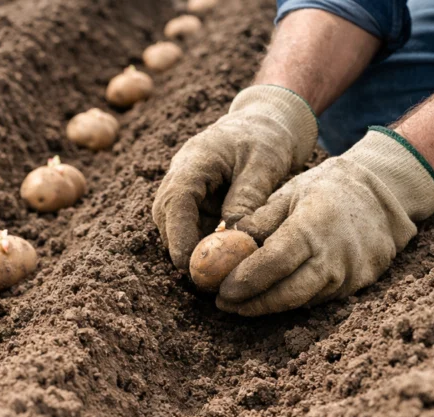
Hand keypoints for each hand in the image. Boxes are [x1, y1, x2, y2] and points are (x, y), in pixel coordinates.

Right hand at [152, 85, 316, 270]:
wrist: (265, 122)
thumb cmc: (267, 138)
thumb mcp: (264, 164)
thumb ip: (247, 198)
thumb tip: (234, 236)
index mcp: (195, 159)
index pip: (176, 200)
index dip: (178, 234)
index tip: (186, 263)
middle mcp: (181, 173)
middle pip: (166, 216)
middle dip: (179, 246)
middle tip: (203, 276)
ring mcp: (185, 186)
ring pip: (174, 223)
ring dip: (188, 246)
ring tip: (213, 271)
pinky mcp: (195, 198)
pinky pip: (189, 224)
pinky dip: (199, 241)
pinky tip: (218, 258)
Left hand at [217, 129, 433, 315]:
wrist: (382, 195)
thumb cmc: (326, 189)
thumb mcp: (289, 193)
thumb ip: (258, 219)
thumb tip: (224, 241)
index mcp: (312, 227)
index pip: (273, 263)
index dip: (245, 281)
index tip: (220, 290)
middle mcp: (334, 256)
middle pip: (287, 293)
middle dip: (252, 304)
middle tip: (224, 304)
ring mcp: (349, 274)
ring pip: (302, 301)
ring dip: (269, 306)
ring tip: (240, 303)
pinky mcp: (357, 285)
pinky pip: (318, 299)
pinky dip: (292, 300)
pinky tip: (272, 296)